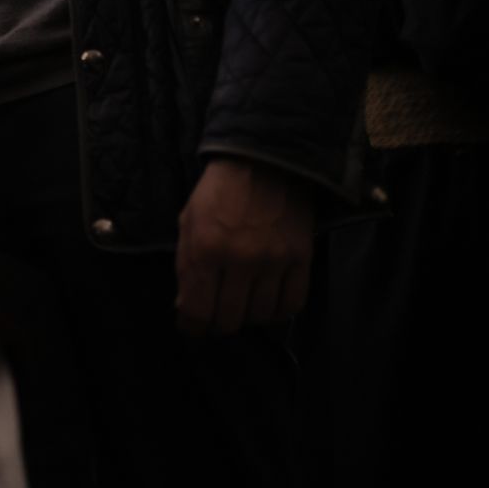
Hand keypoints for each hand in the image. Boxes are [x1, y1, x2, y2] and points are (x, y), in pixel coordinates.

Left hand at [175, 157, 314, 335]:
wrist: (263, 160)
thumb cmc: (218, 192)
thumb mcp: (188, 223)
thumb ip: (186, 267)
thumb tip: (187, 308)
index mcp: (205, 250)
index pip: (197, 311)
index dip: (192, 327)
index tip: (192, 326)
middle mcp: (240, 260)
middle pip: (229, 320)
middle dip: (217, 324)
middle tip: (216, 316)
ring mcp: (274, 261)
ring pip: (260, 317)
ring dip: (248, 317)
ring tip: (241, 304)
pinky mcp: (302, 258)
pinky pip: (292, 304)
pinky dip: (278, 311)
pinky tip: (267, 302)